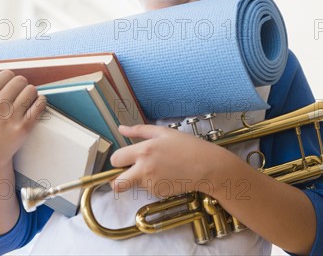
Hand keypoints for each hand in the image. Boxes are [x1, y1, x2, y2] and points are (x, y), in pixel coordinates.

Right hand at [0, 59, 45, 174]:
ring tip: (24, 101)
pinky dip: (41, 102)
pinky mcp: (23, 127)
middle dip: (21, 86)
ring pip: (31, 90)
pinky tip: (35, 105)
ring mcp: (10, 117)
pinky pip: (40, 104)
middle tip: (17, 95)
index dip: (9, 80)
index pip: (6, 74)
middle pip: (20, 80)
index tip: (7, 88)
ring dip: (31, 94)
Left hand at [109, 124, 228, 197]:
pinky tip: (166, 175)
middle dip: (116, 180)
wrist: (207, 167)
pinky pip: (148, 189)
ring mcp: (151, 184)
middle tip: (126, 173)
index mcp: (143, 151)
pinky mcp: (158, 194)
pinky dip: (153, 183)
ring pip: (134, 186)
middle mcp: (144, 170)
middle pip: (117, 184)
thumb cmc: (188, 146)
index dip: (117, 159)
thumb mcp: (164, 132)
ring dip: (139, 179)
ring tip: (158, 168)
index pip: (115, 160)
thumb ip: (139, 130)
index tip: (123, 158)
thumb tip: (121, 128)